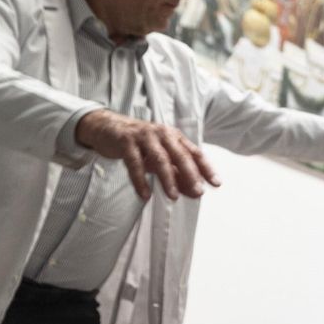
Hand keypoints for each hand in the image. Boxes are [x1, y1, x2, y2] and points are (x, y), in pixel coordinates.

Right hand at [75, 110, 220, 200]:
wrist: (107, 127)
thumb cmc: (139, 144)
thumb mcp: (159, 158)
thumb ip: (177, 174)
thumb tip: (194, 192)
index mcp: (174, 137)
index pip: (195, 153)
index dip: (206, 168)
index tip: (217, 184)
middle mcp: (162, 134)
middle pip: (180, 155)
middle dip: (190, 174)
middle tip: (198, 192)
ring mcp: (144, 137)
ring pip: (159, 159)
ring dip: (168, 179)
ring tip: (173, 196)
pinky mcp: (126, 142)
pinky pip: (135, 163)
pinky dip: (140, 180)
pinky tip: (145, 194)